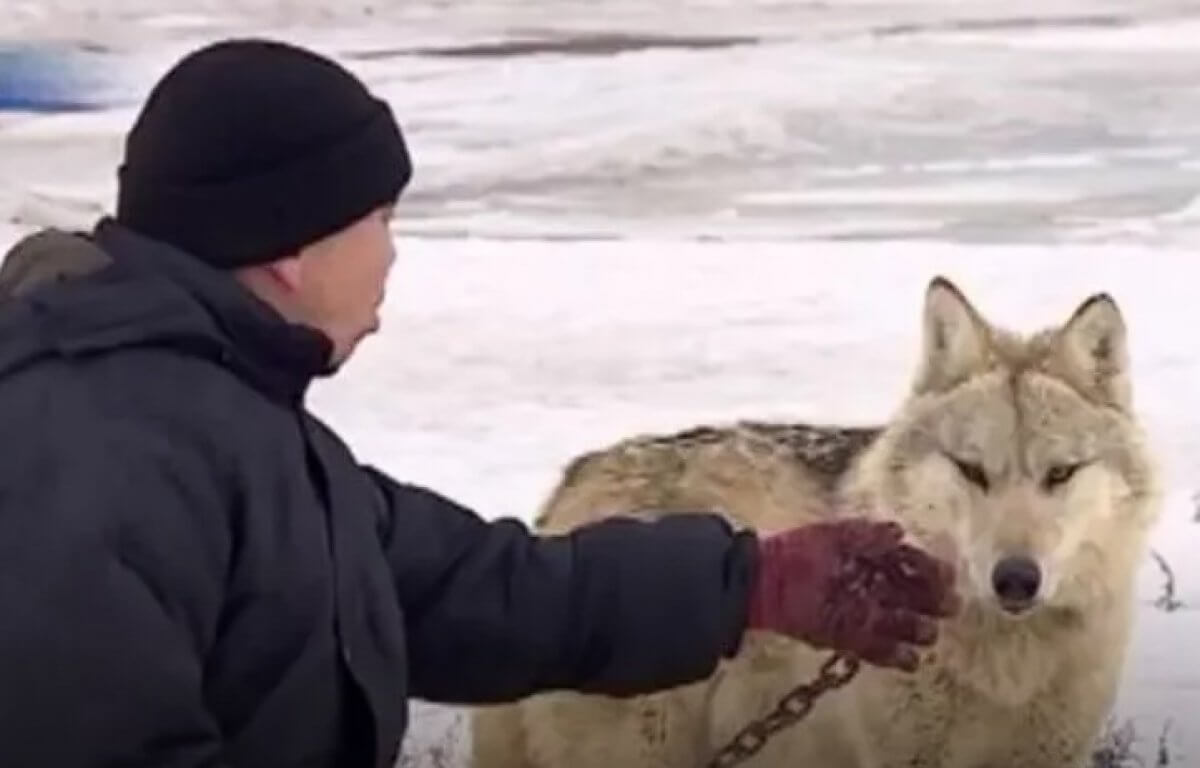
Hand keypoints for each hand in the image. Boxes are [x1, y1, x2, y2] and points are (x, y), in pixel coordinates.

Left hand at [745, 518, 960, 671]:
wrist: (763, 580)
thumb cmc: (798, 550)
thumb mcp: (833, 534)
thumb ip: (867, 534)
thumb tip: (901, 531)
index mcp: (871, 558)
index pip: (911, 564)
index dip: (931, 571)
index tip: (947, 578)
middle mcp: (871, 586)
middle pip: (911, 596)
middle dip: (932, 602)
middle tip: (947, 607)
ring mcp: (860, 613)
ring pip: (899, 625)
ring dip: (917, 630)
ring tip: (927, 633)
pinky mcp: (846, 638)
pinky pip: (876, 650)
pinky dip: (894, 656)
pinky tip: (910, 659)